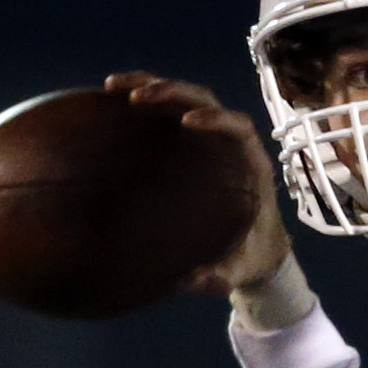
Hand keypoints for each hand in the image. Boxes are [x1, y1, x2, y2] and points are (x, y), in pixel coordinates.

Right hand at [105, 72, 293, 295]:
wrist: (257, 249)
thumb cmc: (252, 256)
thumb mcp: (239, 270)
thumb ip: (220, 276)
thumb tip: (190, 280)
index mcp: (251, 165)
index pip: (239, 128)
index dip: (216, 119)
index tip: (187, 122)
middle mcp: (232, 143)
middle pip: (207, 101)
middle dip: (174, 92)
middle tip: (137, 96)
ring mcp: (210, 138)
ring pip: (186, 98)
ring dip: (153, 86)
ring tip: (113, 87)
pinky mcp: (191, 141)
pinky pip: (169, 112)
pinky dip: (143, 99)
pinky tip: (110, 98)